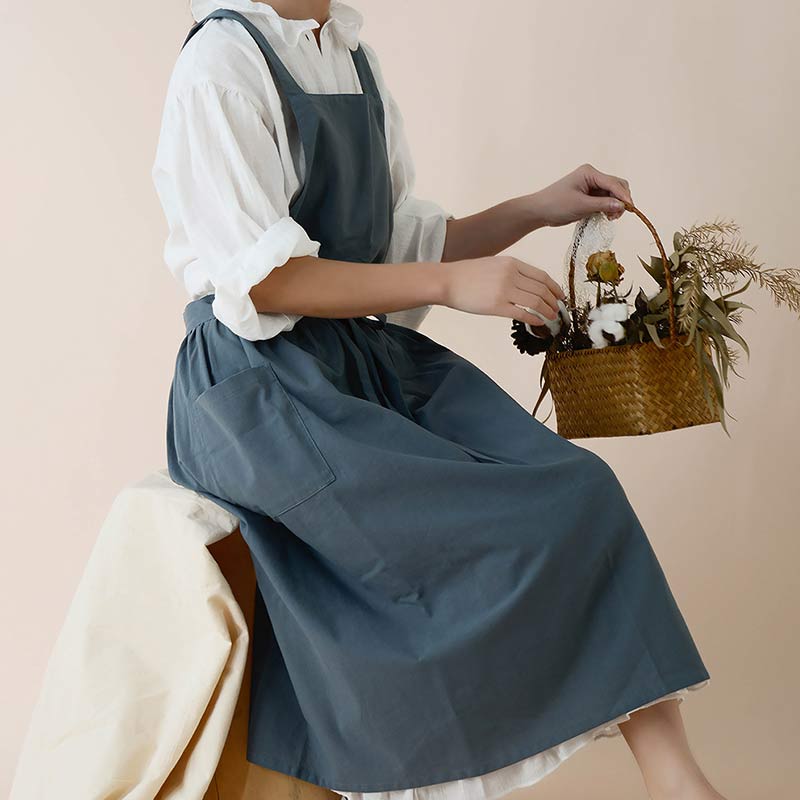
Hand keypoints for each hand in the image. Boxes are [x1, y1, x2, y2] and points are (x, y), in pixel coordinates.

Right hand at [440, 255, 566, 326]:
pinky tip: (537, 323)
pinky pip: (522, 313)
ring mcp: (504, 291)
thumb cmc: (466, 274)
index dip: (555, 288)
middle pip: (542, 290)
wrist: (446, 281)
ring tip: (550, 318)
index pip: (541, 276)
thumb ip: (511, 271)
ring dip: (546, 311)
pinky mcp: (497, 306)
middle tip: (557, 310)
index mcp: (512, 263)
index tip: (560, 296)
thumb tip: (527, 285)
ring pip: (535, 302)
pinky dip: (534, 319)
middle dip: (553, 302)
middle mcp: (511, 275)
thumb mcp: (493, 265)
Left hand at [530, 163, 632, 227]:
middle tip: (617, 216)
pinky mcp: (589, 195)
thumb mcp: (581, 206)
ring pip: (612, 194)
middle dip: (620, 200)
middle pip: (616, 186)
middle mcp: (592, 176)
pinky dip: (607, 208)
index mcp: (589, 173)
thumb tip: (622, 206)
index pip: (613, 183)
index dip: (623, 196)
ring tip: (610, 218)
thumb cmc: (556, 205)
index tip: (631, 209)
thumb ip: (603, 205)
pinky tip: (605, 216)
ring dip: (614, 205)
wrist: (539, 211)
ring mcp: (591, 185)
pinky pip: (605, 200)